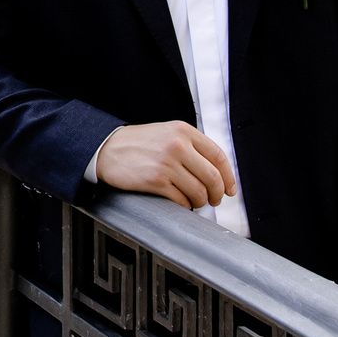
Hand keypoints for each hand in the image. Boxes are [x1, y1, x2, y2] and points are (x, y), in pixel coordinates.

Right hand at [96, 121, 238, 209]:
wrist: (107, 148)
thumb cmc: (137, 143)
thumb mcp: (166, 133)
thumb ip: (190, 146)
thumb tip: (217, 171)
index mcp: (183, 131)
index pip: (218, 156)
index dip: (229, 176)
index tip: (230, 189)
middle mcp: (177, 145)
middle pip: (212, 177)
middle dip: (218, 194)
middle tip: (215, 200)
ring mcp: (166, 163)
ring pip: (200, 191)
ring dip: (201, 202)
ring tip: (195, 202)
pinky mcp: (155, 180)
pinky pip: (182, 200)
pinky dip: (185, 205)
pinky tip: (181, 203)